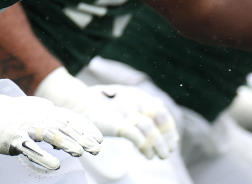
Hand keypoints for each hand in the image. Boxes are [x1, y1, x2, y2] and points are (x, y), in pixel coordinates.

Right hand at [0, 78, 102, 169]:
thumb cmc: (9, 115)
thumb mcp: (33, 113)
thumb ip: (50, 122)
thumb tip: (68, 136)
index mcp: (45, 110)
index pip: (71, 118)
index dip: (86, 128)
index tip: (100, 139)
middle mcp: (38, 116)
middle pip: (65, 126)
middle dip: (82, 138)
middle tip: (97, 149)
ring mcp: (26, 126)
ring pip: (50, 134)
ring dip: (67, 144)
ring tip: (81, 153)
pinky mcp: (14, 138)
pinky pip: (31, 149)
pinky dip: (44, 157)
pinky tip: (55, 166)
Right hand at [36, 67, 177, 158]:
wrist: (78, 103)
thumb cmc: (101, 103)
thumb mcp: (123, 100)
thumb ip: (140, 103)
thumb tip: (159, 104)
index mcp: (137, 95)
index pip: (161, 111)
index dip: (169, 127)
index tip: (173, 141)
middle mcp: (134, 101)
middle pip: (159, 117)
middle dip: (167, 136)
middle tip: (169, 151)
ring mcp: (125, 111)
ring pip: (150, 129)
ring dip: (158, 145)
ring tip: (160, 156)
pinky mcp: (116, 123)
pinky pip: (135, 136)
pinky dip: (144, 146)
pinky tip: (147, 155)